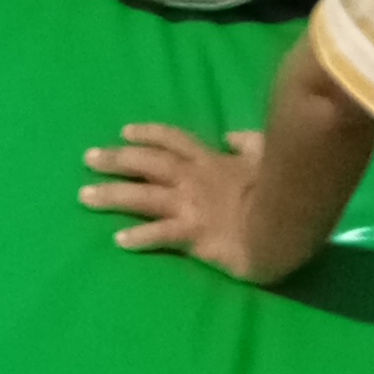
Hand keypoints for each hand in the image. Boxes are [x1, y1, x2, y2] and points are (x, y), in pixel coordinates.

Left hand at [81, 123, 293, 282]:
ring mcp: (191, 205)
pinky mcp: (194, 234)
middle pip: (147, 163)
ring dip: (112, 195)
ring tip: (85, 196)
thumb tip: (231, 136)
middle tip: (88, 158)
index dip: (147, 134)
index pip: (173, 139)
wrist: (288, 219)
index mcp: (211, 159)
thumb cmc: (282, 187)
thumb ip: (247, 143)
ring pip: (143, 196)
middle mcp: (193, 178)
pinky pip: (160, 234)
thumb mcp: (267, 153)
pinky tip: (118, 241)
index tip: (124, 132)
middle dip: (116, 159)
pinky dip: (139, 238)